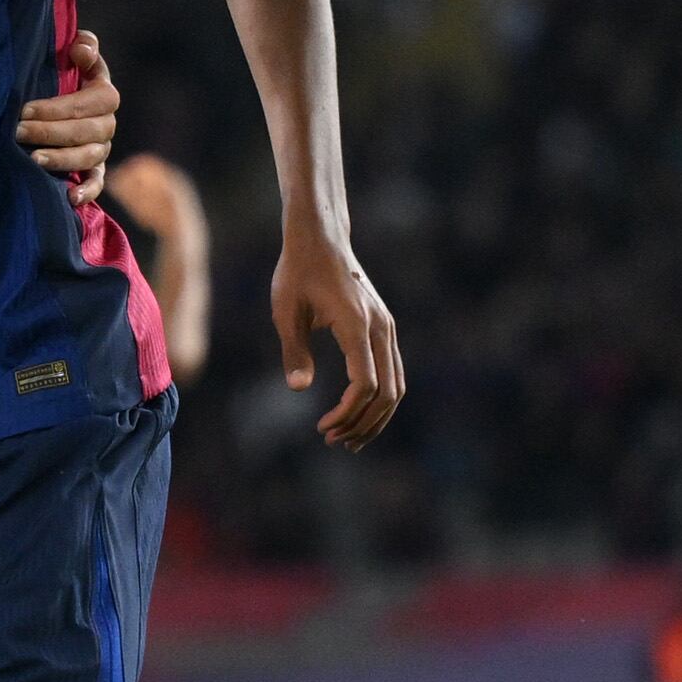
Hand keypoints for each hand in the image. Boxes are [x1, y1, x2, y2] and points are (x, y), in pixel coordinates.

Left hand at [14, 30, 118, 202]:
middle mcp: (107, 123)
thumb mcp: (71, 58)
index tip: (25, 110)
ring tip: (33, 159)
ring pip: (88, 156)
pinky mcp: (95, 170)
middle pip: (85, 131)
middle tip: (17, 132)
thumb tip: (81, 48)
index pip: (89, 102)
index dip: (57, 107)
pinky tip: (69, 198)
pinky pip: (97, 183)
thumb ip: (83, 47)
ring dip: (61, 159)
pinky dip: (87, 191)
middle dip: (49, 131)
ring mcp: (101, 148)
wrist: (54, 105)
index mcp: (104, 95)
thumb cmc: (60, 76)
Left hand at [275, 235, 402, 449]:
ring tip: (347, 438)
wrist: (321, 240)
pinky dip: (380, 398)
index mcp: (356, 325)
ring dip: (374, 416)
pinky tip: (357, 413)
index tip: (322, 427)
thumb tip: (298, 389)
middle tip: (332, 441)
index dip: (347, 413)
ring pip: (396, 385)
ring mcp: (386, 328)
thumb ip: (294, 351)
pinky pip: (392, 371)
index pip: (365, 384)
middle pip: (388, 392)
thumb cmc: (296, 273)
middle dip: (363, 423)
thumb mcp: (285, 311)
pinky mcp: (384, 328)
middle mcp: (380, 328)